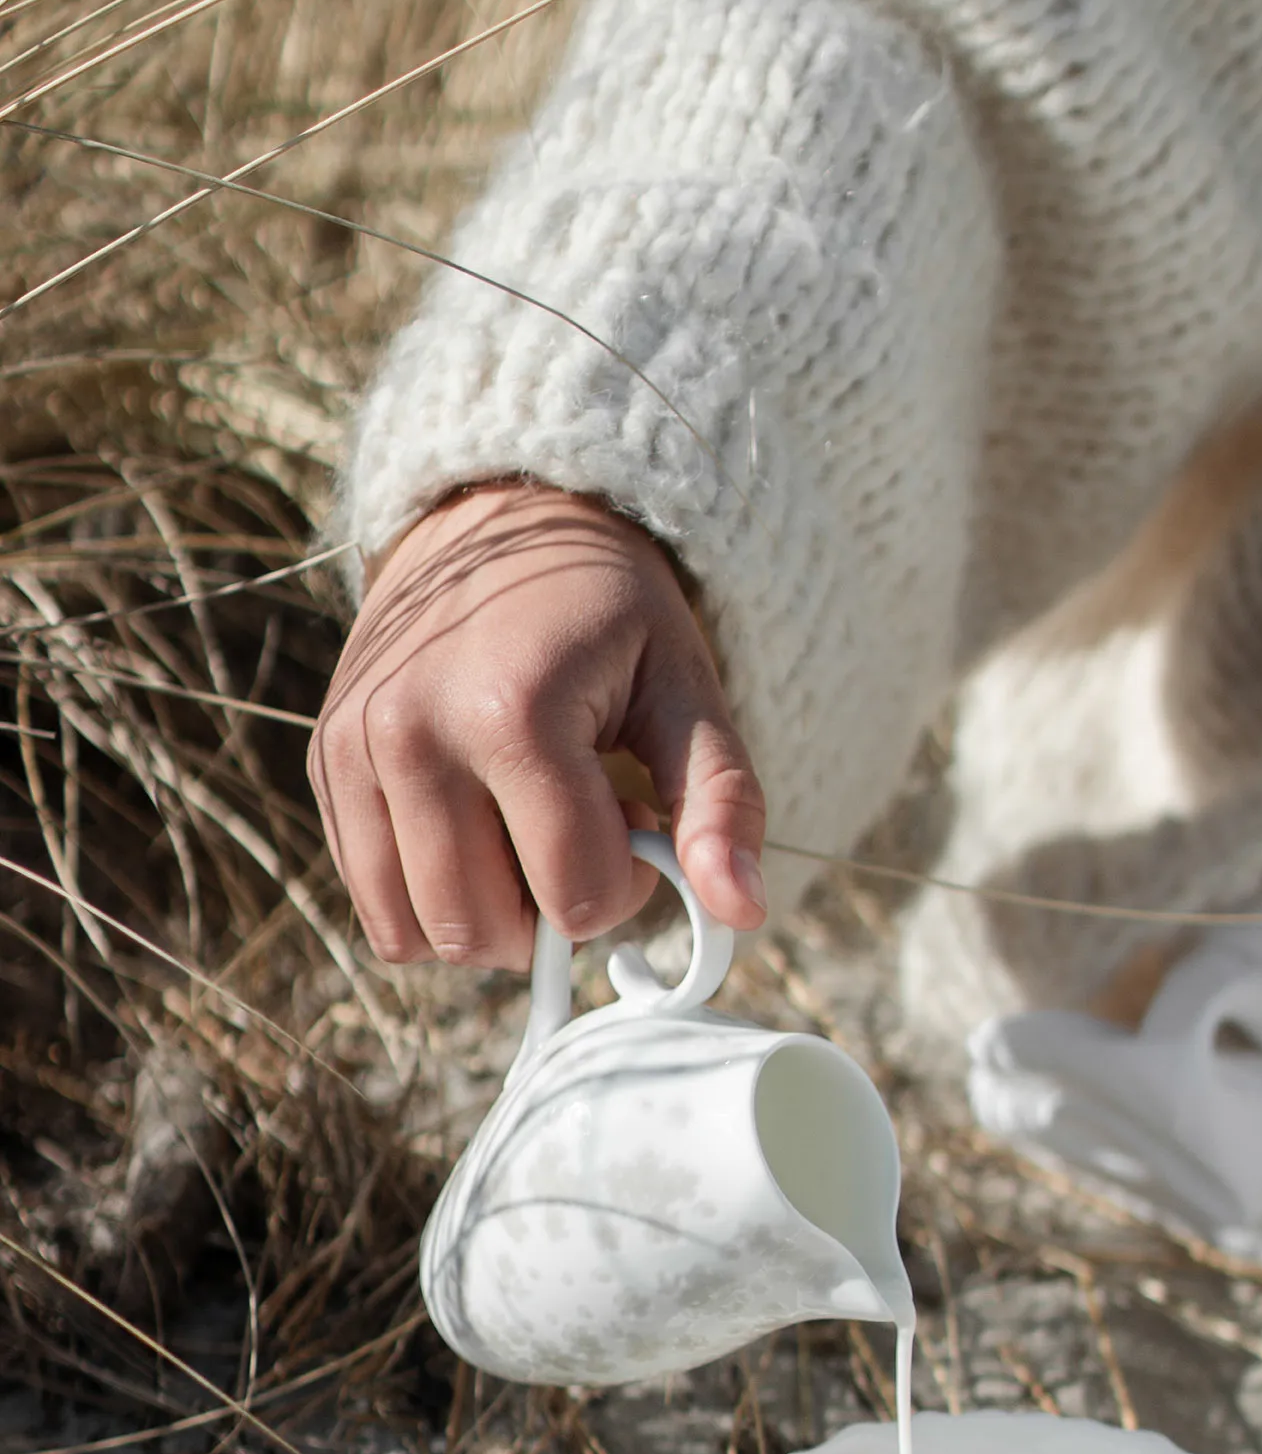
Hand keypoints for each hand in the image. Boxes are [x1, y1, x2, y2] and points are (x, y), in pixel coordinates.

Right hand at [309, 484, 767, 969]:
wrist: (501, 518)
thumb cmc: (609, 614)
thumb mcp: (687, 690)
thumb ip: (721, 802)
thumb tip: (743, 912)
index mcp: (513, 714)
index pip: (577, 897)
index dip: (626, 885)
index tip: (632, 818)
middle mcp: (413, 734)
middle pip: (486, 931)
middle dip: (552, 915)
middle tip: (578, 835)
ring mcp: (354, 750)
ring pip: (418, 934)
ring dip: (488, 919)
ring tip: (522, 837)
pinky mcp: (325, 763)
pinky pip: (373, 904)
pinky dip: (431, 900)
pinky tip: (472, 831)